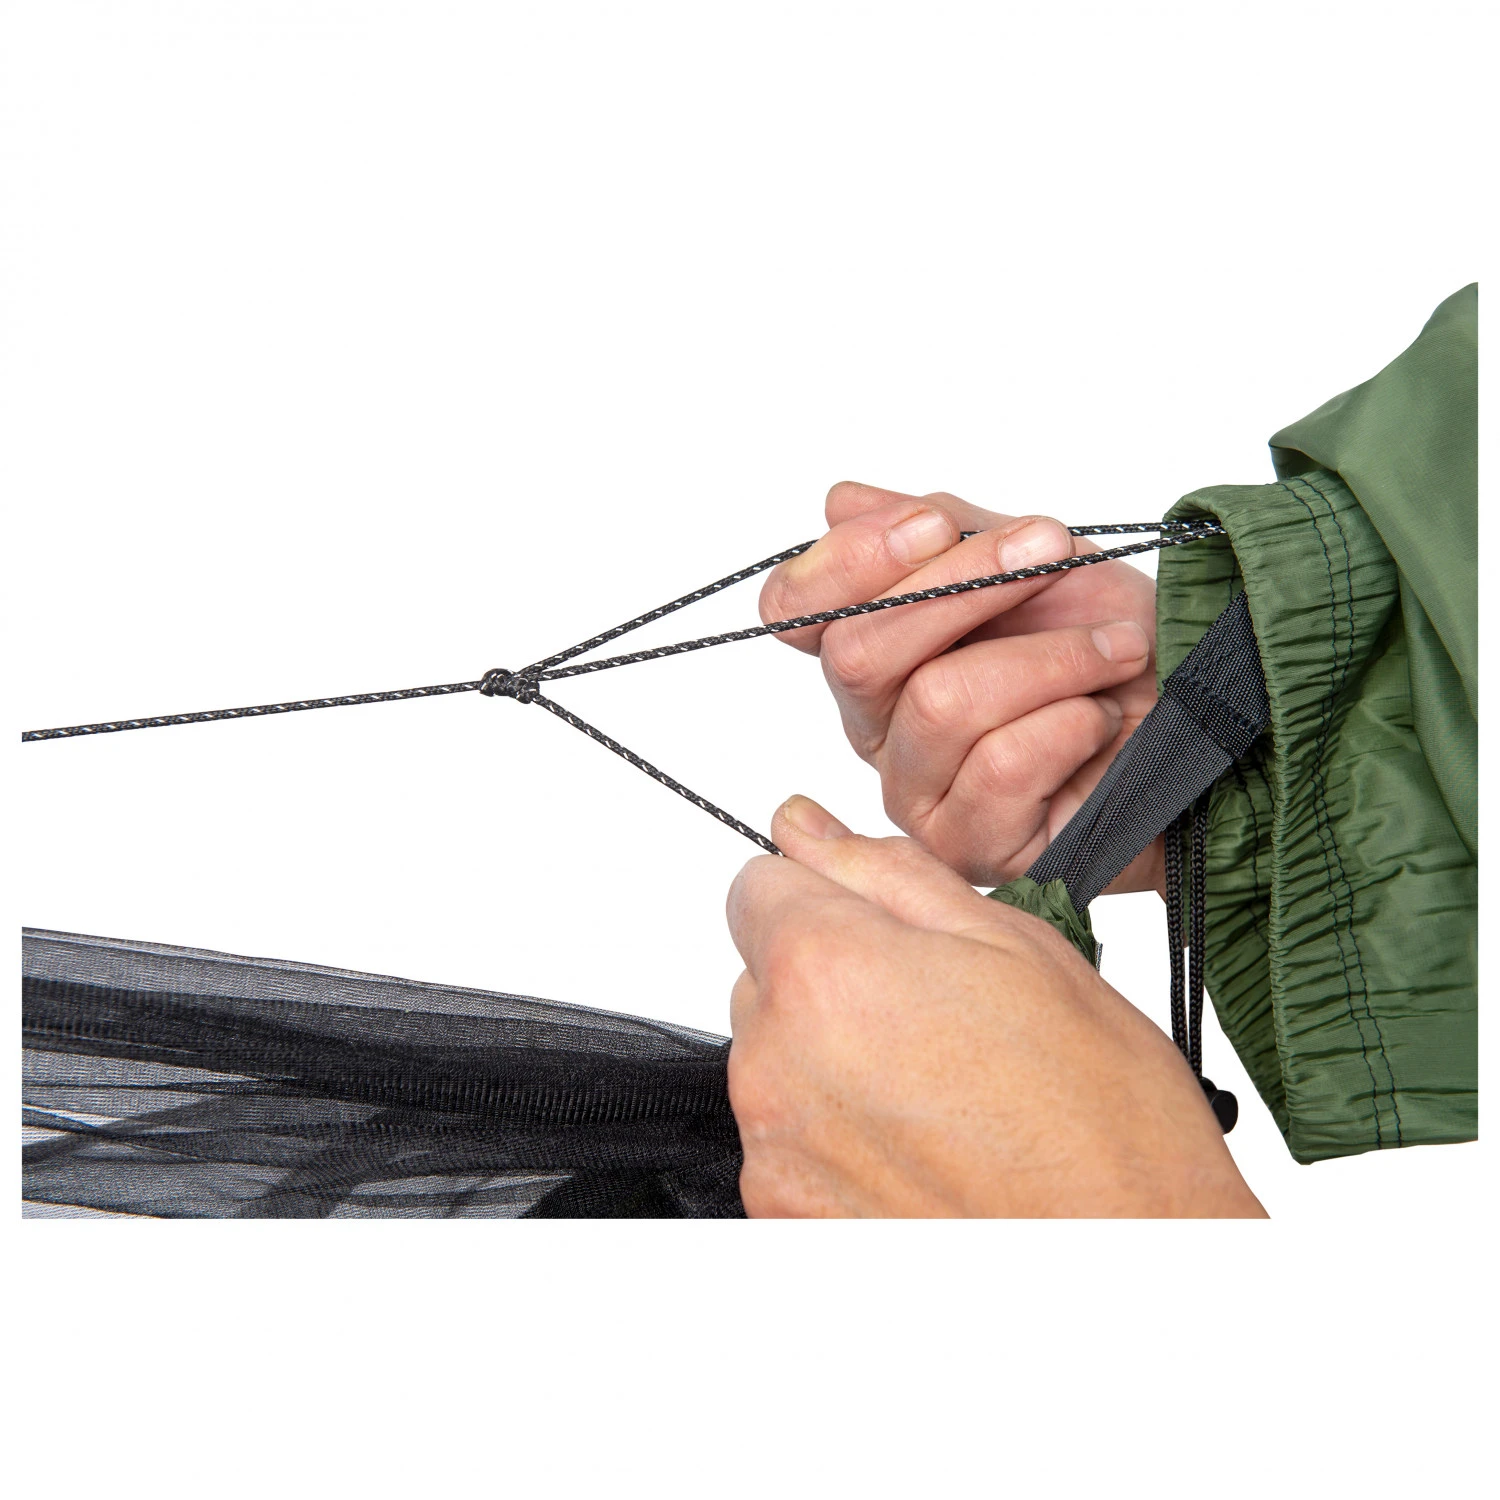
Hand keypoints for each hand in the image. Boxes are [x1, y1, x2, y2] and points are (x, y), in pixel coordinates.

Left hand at [726, 795, 1263, 1217]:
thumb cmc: (1100, 1124)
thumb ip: (885, 873)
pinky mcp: (784, 1221)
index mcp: (826, 971)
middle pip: (763, 978)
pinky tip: (922, 1155)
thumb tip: (805, 828)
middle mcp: (776, 1062)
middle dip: (831, 982)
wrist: (1133, 1271)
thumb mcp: (1015, 947)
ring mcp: (775, 1152)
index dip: (824, 898)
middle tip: (937, 1021)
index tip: (876, 931)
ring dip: (835, 1064)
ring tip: (942, 1098)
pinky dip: (837, 1142)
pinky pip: (786, 1145)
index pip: (756, 885)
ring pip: (775, 1062)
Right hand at [759, 482, 1161, 890]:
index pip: (793, 609)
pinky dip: (1069, 722)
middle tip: (1051, 553)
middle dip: (965, 588)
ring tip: (1116, 649)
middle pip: (857, 653)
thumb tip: (841, 503)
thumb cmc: (1116, 642)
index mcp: (875, 652)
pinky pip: (999, 764)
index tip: (932, 525)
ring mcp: (919, 792)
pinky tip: (1100, 723)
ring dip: (1049, 658)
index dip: (846, 563)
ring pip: (939, 704)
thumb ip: (938, 528)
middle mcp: (878, 726)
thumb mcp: (1032, 556)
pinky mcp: (972, 846)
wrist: (1203, 716)